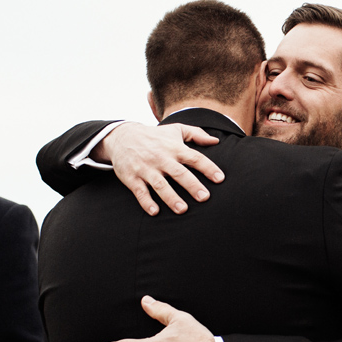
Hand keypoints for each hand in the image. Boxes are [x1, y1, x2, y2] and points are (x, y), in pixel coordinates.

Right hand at [99, 123, 224, 215]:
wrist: (122, 136)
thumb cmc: (155, 136)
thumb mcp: (175, 130)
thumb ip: (197, 134)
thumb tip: (216, 141)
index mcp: (174, 148)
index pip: (195, 158)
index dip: (208, 168)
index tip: (220, 179)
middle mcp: (161, 158)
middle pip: (179, 173)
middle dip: (192, 185)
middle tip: (205, 198)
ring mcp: (146, 169)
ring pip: (160, 185)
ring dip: (171, 198)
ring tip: (183, 210)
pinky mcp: (132, 178)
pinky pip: (140, 192)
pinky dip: (146, 202)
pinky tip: (155, 212)